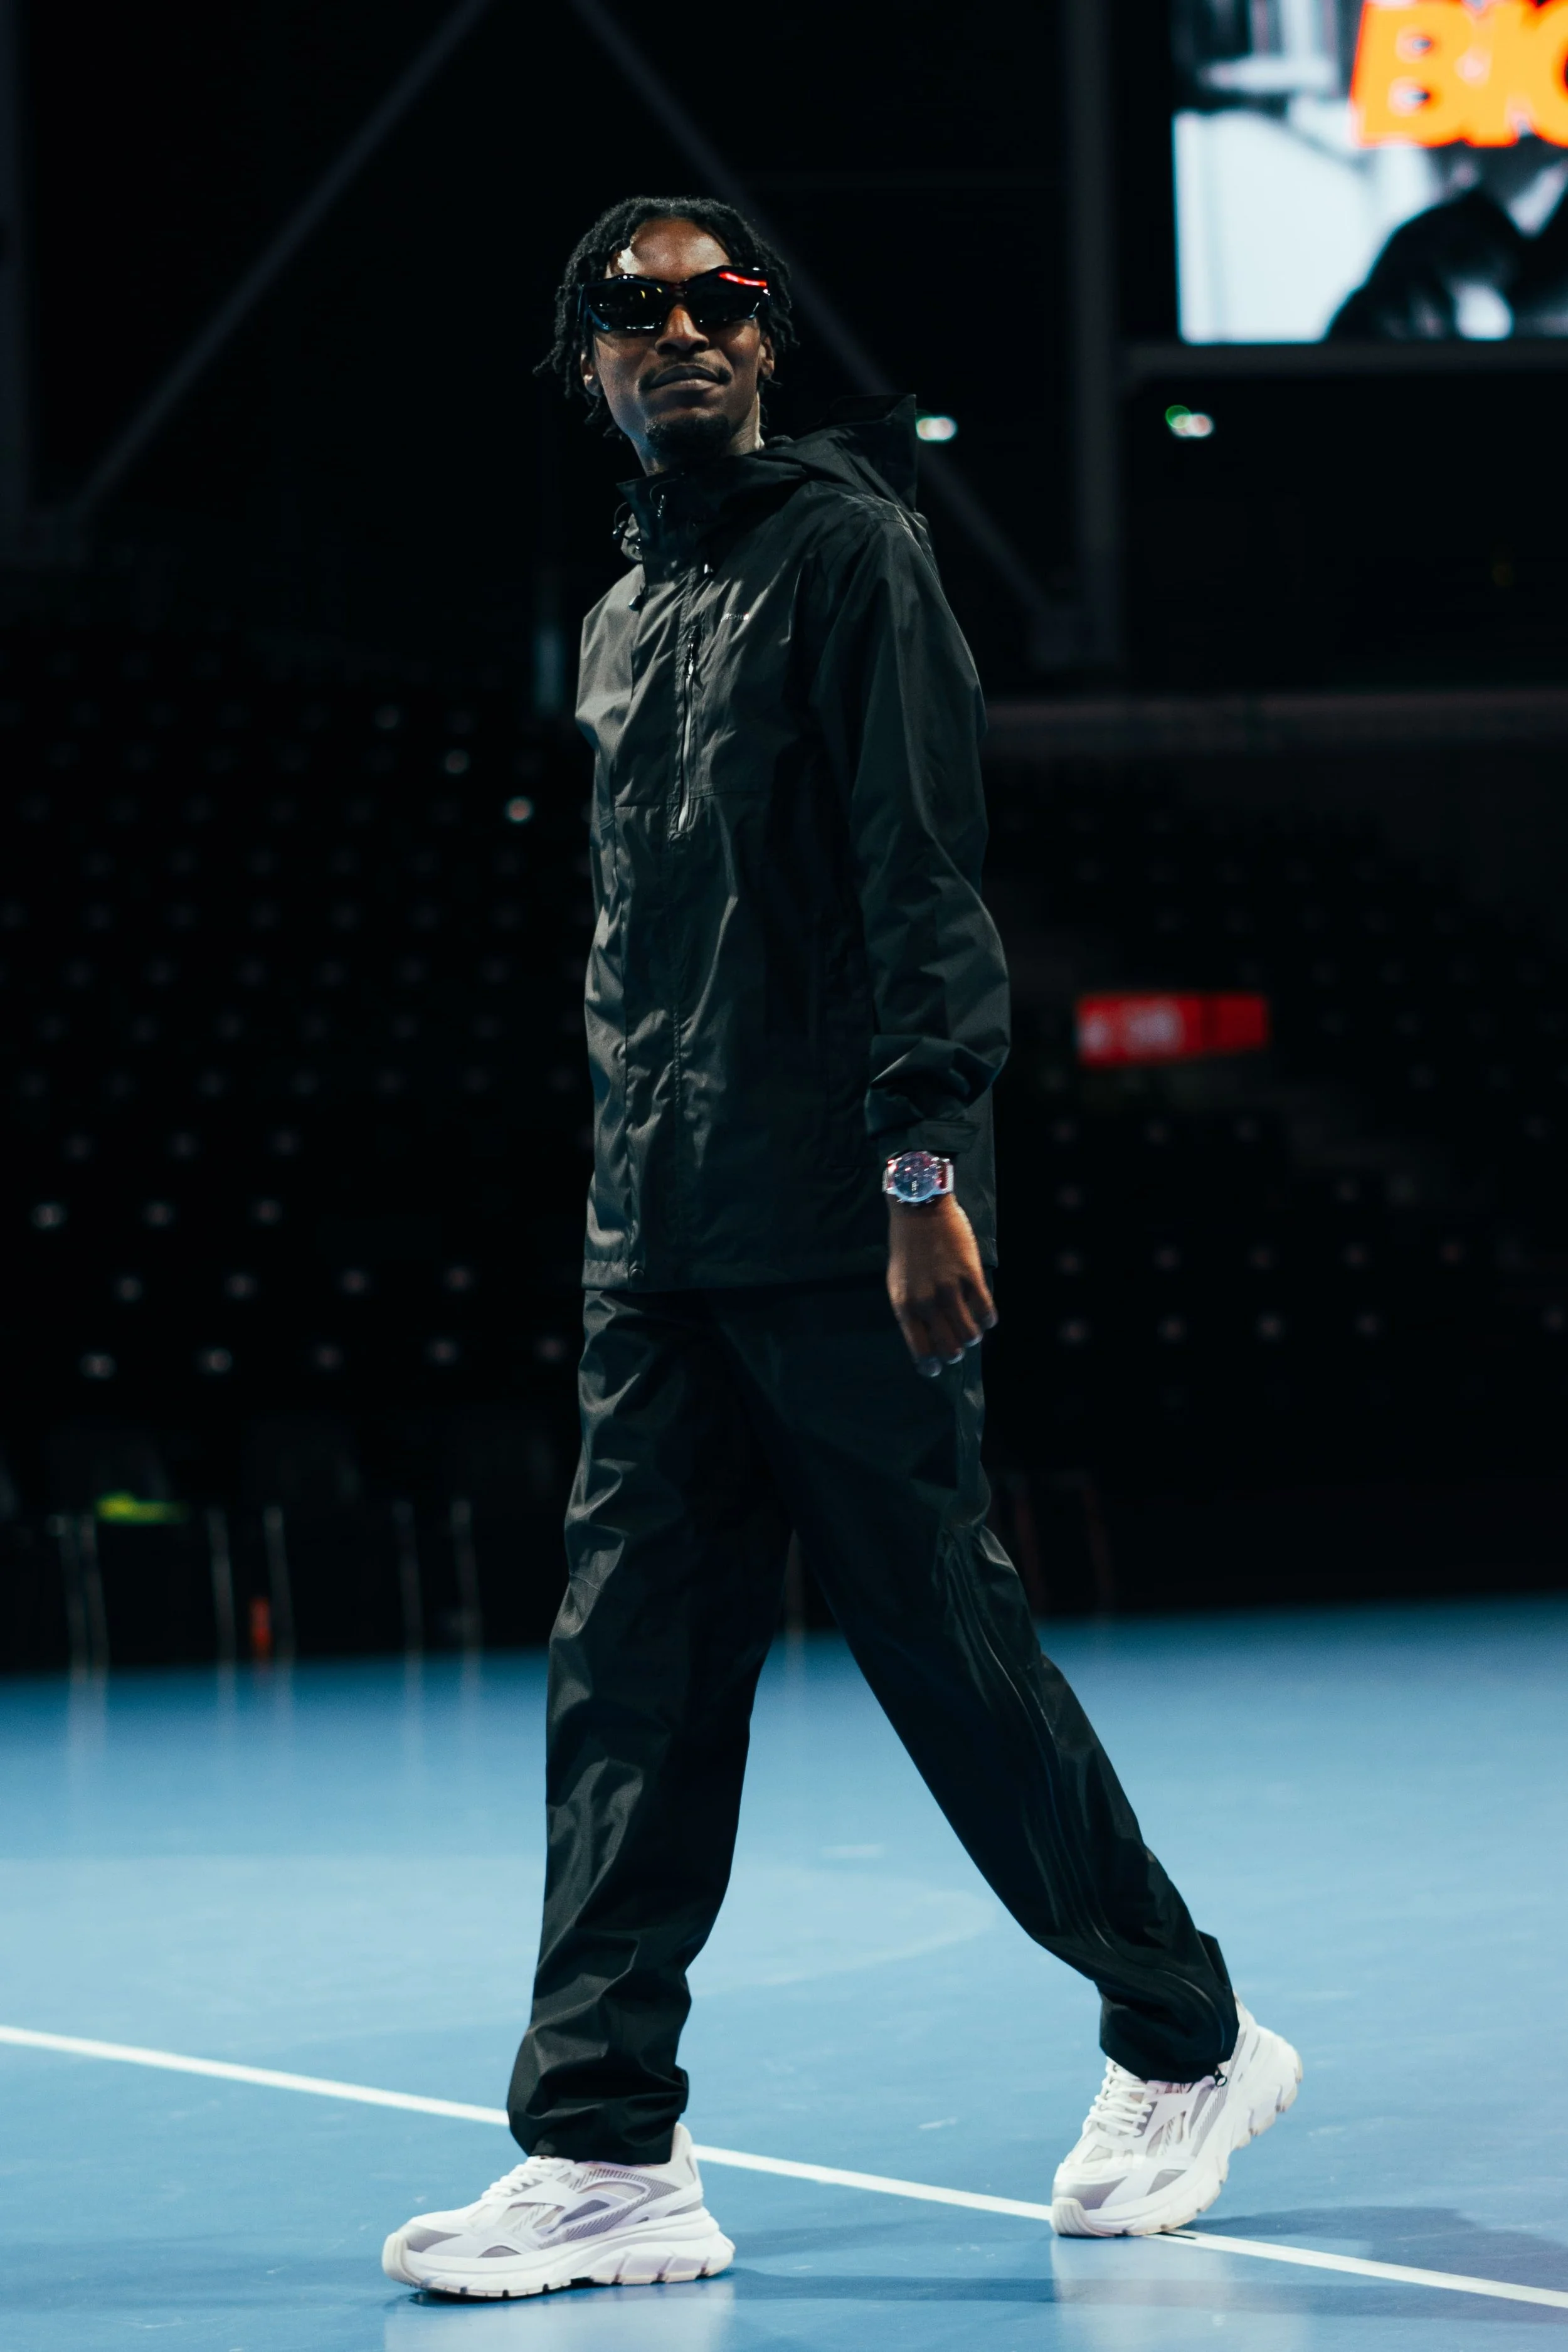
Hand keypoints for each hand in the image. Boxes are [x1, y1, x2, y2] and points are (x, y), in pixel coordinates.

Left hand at [886, 1194, 997, 1376]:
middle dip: (956, 1351)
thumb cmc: (907, 1249)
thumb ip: (911, 1312)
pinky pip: (987, 1312)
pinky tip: (984, 1313)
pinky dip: (988, 1319)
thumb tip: (928, 1342)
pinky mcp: (970, 1275)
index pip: (920, 1352)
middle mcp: (925, 1302)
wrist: (919, 1209)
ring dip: (973, 1335)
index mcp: (904, 1306)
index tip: (938, 1367)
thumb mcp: (899, 1284)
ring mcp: (949, 1289)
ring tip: (971, 1325)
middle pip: (950, 1349)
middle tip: (957, 1341)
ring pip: (971, 1335)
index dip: (932, 1366)